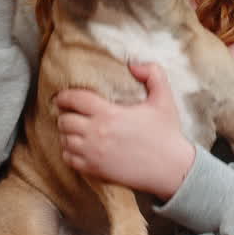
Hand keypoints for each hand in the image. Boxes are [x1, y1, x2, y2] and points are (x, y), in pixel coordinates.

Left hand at [55, 62, 195, 199]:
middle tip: (71, 113)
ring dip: (67, 134)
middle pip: (65, 121)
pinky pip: (69, 159)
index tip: (62, 97)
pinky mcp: (95, 170)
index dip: (64, 96)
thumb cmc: (167, 134)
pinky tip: (78, 148)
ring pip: (65, 140)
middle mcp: (97, 133)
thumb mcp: (164, 99)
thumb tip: (133, 64)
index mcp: (109, 113)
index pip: (75, 99)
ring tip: (74, 130)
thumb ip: (153, 74)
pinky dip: (69, 152)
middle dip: (65, 115)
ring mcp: (93, 153)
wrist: (171, 169)